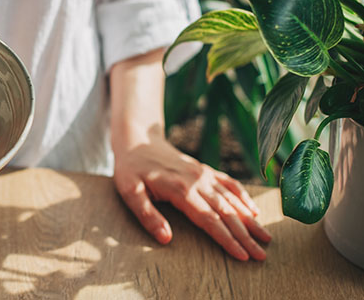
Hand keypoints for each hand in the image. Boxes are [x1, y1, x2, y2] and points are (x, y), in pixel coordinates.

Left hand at [113, 133, 271, 260]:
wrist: (136, 140)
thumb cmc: (130, 169)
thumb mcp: (130, 192)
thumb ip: (147, 215)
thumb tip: (166, 239)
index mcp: (180, 189)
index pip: (209, 220)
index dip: (227, 239)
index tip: (243, 255)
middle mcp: (197, 181)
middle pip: (226, 212)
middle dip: (245, 236)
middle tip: (262, 255)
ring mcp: (203, 174)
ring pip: (232, 200)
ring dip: (250, 220)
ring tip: (266, 238)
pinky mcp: (204, 169)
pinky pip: (229, 183)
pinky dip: (243, 197)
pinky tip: (254, 211)